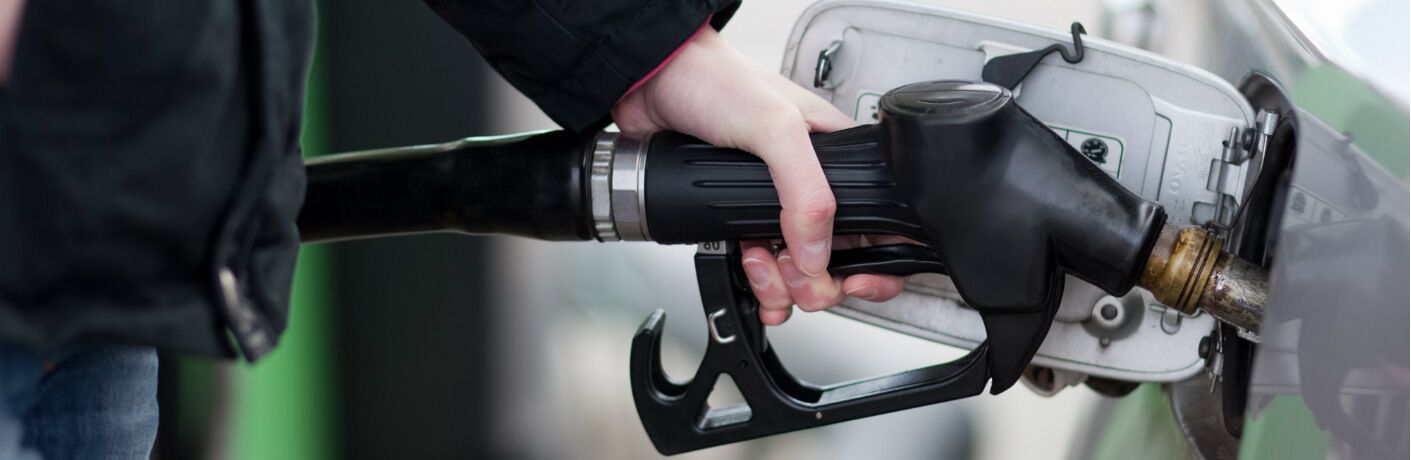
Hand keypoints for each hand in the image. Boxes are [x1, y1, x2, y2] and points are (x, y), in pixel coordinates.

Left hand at [611, 27, 905, 324]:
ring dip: (782, 286)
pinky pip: (762, 271)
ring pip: (799, 274)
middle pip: (839, 262)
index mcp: (837, 160)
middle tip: (793, 274)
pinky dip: (759, 285)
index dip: (874, 263)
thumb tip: (817, 253)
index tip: (852, 279)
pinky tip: (747, 270)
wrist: (654, 82)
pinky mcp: (738, 220)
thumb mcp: (775, 126)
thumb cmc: (717, 80)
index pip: (879, 223)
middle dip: (817, 282)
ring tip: (758, 263)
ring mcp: (775, 208)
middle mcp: (810, 187)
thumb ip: (805, 190)